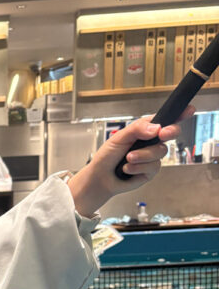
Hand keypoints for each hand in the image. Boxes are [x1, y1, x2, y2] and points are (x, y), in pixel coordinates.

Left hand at [67, 106, 194, 217]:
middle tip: (161, 134)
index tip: (189, 110)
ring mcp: (152, 157)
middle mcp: (151, 142)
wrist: (100, 178)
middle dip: (169, 132)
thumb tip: (155, 127)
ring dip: (143, 156)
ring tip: (128, 159)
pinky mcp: (151, 171)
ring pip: (160, 152)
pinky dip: (138, 168)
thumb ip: (137, 129)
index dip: (179, 114)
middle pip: (171, 133)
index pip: (164, 119)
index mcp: (145, 130)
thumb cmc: (107, 156)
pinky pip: (153, 167)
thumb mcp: (119, 137)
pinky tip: (127, 169)